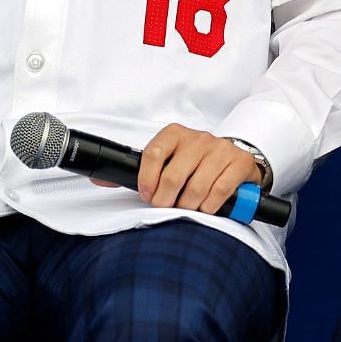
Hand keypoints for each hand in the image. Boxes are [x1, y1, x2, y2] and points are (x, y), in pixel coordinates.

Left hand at [130, 124, 260, 213]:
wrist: (232, 156)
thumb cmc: (194, 161)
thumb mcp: (167, 158)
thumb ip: (139, 170)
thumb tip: (102, 180)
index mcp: (176, 134)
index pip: (154, 152)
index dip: (147, 179)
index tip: (147, 194)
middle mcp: (198, 138)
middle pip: (174, 176)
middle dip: (165, 199)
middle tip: (165, 206)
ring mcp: (220, 149)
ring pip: (197, 187)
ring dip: (188, 205)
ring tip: (186, 207)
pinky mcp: (239, 163)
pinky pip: (220, 191)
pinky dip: (209, 205)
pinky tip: (205, 206)